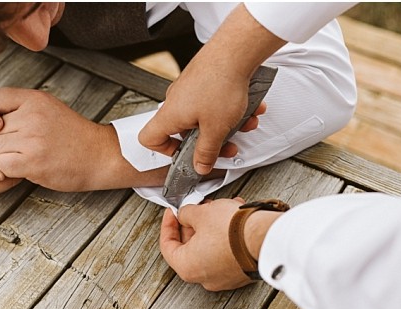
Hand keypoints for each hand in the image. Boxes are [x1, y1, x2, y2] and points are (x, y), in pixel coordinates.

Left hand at [0, 87, 146, 191]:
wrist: (101, 156)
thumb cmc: (74, 136)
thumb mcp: (50, 108)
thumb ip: (23, 107)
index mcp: (35, 99)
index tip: (10, 126)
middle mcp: (31, 116)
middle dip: (5, 141)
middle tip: (28, 147)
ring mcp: (31, 139)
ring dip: (7, 157)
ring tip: (30, 157)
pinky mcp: (32, 162)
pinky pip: (2, 165)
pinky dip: (12, 171)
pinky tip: (29, 168)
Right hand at [139, 67, 264, 172]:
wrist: (236, 50)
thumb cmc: (220, 83)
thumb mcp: (216, 129)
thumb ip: (206, 152)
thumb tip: (200, 167)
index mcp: (170, 116)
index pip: (150, 139)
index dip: (165, 151)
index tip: (186, 154)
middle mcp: (175, 101)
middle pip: (185, 130)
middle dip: (210, 141)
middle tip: (226, 146)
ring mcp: (189, 89)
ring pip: (204, 116)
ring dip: (227, 124)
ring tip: (245, 123)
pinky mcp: (204, 79)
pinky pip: (214, 101)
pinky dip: (231, 108)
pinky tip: (250, 108)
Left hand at [159, 198, 282, 290]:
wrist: (267, 238)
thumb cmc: (234, 231)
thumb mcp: (202, 213)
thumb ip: (187, 214)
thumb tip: (185, 214)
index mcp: (187, 268)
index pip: (168, 246)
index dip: (168, 225)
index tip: (172, 213)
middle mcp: (204, 278)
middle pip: (190, 247)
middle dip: (193, 223)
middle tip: (197, 208)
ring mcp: (224, 278)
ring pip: (210, 248)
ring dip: (211, 227)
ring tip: (219, 209)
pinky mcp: (240, 273)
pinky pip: (227, 253)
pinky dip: (226, 236)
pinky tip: (234, 219)